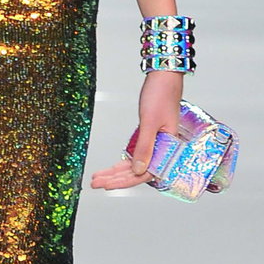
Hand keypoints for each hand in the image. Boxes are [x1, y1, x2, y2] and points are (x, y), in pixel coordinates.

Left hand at [90, 69, 184, 190]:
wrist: (164, 77)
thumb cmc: (161, 95)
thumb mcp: (150, 122)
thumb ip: (145, 147)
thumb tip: (139, 170)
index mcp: (168, 148)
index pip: (146, 173)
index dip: (126, 181)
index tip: (108, 185)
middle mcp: (162, 150)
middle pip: (137, 172)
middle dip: (115, 179)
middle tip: (96, 183)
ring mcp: (154, 144)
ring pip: (134, 166)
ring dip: (115, 173)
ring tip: (98, 178)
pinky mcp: (147, 138)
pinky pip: (134, 156)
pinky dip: (121, 163)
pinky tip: (110, 170)